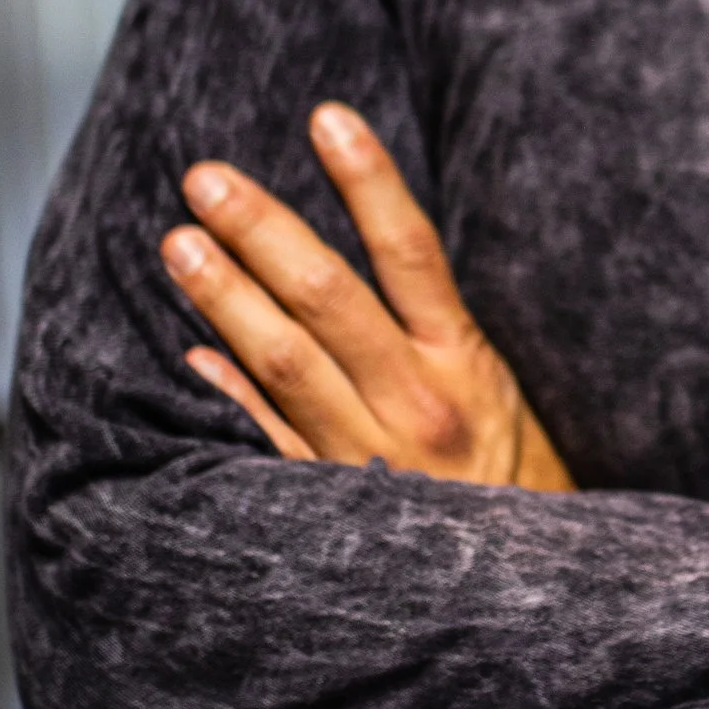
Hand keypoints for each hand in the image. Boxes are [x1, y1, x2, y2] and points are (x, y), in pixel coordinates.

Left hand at [161, 105, 574, 490]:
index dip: (369, 180)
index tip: (327, 118)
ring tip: (179, 244)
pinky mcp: (336, 504)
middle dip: (263, 230)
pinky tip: (192, 355)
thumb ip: (432, 326)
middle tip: (205, 179)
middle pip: (330, 298)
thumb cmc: (511, 477)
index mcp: (464, 363)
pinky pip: (270, 441)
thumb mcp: (495, 387)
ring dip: (228, 298)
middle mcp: (417, 403)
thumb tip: (358, 251)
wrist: (528, 590)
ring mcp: (372, 455)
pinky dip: (230, 394)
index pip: (411, 251)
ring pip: (288, 363)